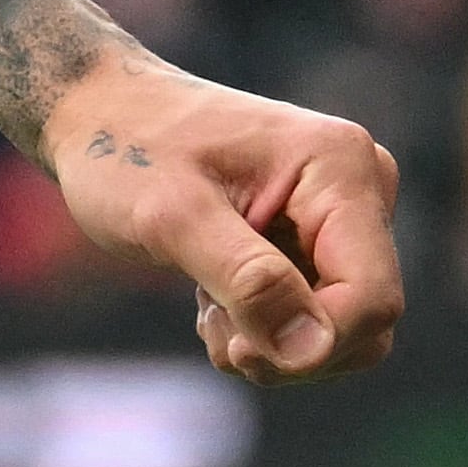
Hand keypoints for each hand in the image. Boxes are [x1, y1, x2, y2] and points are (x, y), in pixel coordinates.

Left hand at [43, 61, 401, 386]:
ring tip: (207, 306)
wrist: (95, 116)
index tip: (239, 350)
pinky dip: (265, 327)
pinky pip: (316, 316)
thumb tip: (313, 349)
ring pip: (339, 328)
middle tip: (215, 332)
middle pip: (364, 320)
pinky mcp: (317, 238)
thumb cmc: (124, 150)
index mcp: (340, 166)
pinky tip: (213, 299)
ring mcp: (341, 214)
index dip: (316, 344)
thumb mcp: (170, 214)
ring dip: (272, 341)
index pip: (372, 296)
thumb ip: (246, 279)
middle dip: (290, 347)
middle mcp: (360, 187)